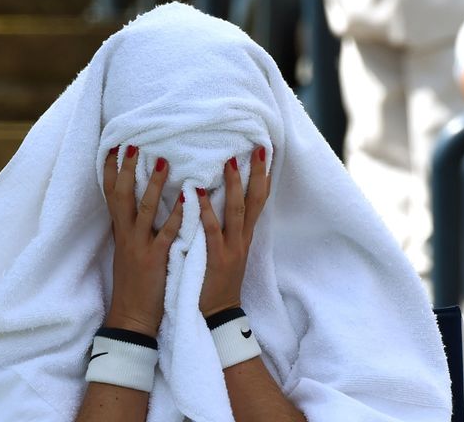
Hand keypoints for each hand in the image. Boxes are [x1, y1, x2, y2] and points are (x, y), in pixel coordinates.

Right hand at [103, 145, 183, 336]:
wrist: (131, 319)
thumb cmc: (134, 285)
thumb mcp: (128, 252)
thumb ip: (132, 229)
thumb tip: (137, 206)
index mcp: (121, 233)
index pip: (111, 195)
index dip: (111, 171)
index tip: (113, 147)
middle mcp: (127, 235)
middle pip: (121, 195)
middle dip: (126, 169)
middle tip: (132, 144)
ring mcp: (140, 247)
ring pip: (143, 209)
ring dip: (153, 184)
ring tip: (163, 160)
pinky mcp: (155, 260)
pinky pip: (166, 233)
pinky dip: (176, 215)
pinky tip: (186, 198)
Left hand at [198, 147, 270, 316]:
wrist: (217, 316)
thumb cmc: (216, 283)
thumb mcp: (226, 252)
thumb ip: (224, 229)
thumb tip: (219, 203)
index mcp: (243, 237)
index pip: (258, 201)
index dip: (262, 177)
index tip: (264, 153)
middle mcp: (241, 240)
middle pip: (254, 201)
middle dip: (257, 174)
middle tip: (257, 148)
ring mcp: (231, 249)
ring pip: (237, 212)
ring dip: (233, 186)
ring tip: (229, 161)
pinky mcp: (216, 260)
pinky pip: (212, 231)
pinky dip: (206, 212)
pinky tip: (199, 194)